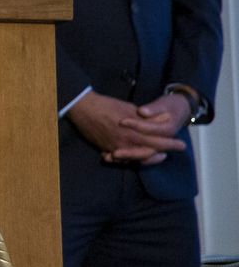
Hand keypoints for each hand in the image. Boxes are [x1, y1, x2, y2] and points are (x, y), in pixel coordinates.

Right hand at [66, 91, 186, 165]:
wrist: (84, 109)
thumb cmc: (108, 106)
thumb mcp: (131, 109)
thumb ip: (147, 119)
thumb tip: (164, 121)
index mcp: (133, 134)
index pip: (158, 142)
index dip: (171, 144)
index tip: (182, 145)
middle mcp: (126, 145)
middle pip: (149, 153)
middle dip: (162, 153)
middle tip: (170, 153)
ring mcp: (115, 149)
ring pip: (136, 159)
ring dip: (148, 159)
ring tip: (157, 156)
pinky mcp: (106, 150)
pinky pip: (122, 160)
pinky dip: (131, 160)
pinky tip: (137, 158)